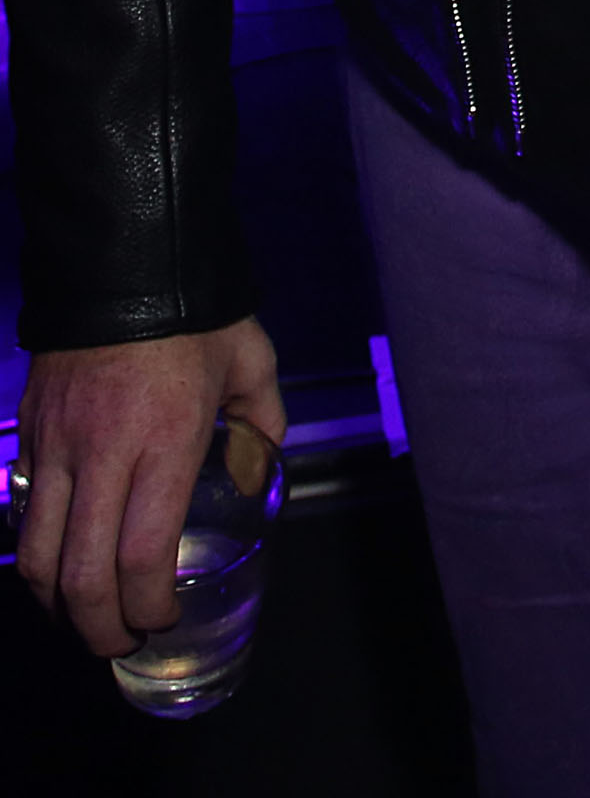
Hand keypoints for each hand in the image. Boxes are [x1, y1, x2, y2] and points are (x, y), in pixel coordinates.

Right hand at [14, 318, 283, 657]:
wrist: (126, 252)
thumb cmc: (198, 309)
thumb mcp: (251, 360)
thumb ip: (261, 420)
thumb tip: (256, 469)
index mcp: (164, 440)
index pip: (140, 556)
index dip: (146, 607)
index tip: (162, 619)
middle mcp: (102, 452)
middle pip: (78, 576)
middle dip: (97, 628)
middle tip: (118, 642)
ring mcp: (55, 443)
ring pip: (35, 553)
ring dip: (55, 601)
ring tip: (82, 614)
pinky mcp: (27, 430)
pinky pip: (20, 511)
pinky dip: (35, 550)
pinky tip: (57, 559)